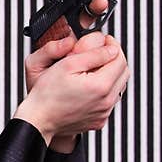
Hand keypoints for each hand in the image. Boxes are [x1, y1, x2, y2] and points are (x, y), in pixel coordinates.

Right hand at [23, 0, 114, 151]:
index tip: (105, 41)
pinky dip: (103, 92)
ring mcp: (104, 112)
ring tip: (92, 71)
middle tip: (100, 53)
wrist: (38, 120)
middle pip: (123, 72)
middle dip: (114, 60)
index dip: (113, 46)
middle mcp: (106, 101)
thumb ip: (94, 54)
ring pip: (118, 87)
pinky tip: (88, 88)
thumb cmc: (46, 94)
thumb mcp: (67, 65)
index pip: (120, 58)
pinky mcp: (99, 120)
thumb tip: (111, 49)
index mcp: (101, 85)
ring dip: (110, 75)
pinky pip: (109, 101)